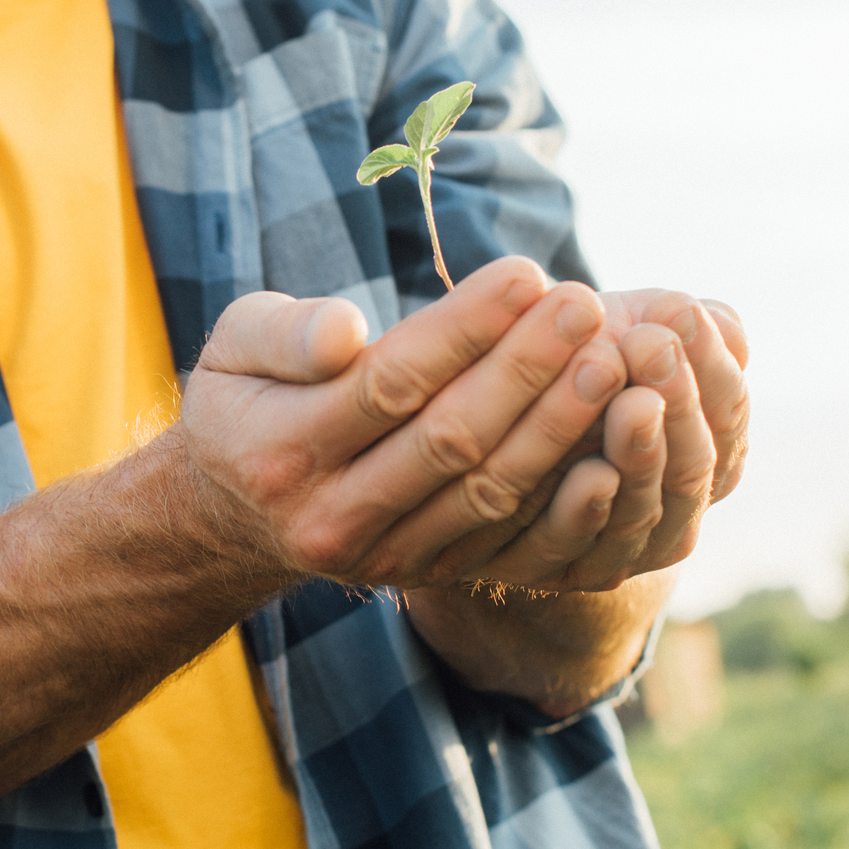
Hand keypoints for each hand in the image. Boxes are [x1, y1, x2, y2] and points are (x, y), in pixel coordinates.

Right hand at [171, 257, 631, 589]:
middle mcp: (332, 518)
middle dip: (527, 369)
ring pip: (489, 492)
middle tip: (587, 307)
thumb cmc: (245, 400)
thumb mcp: (235, 349)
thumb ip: (286, 335)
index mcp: (282, 451)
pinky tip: (607, 433)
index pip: (389, 384)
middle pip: (451, 441)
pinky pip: (510, 535)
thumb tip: (345, 330)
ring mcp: (384, 558)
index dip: (464, 330)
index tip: (526, 273)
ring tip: (613, 359)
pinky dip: (563, 487)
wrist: (234, 511)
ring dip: (559, 426)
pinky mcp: (428, 575)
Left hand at [414, 289, 750, 593]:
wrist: (499, 426)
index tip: (680, 309)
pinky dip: (590, 512)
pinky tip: (591, 474)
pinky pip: (583, 548)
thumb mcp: (628, 331)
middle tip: (651, 344)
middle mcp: (678, 507)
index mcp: (708, 447)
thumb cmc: (578, 360)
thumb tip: (718, 322)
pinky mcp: (564, 570)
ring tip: (633, 401)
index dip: (709, 364)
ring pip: (645, 509)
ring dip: (642, 454)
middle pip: (694, 463)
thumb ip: (676, 327)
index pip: (725, 410)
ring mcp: (626, 547)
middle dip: (678, 400)